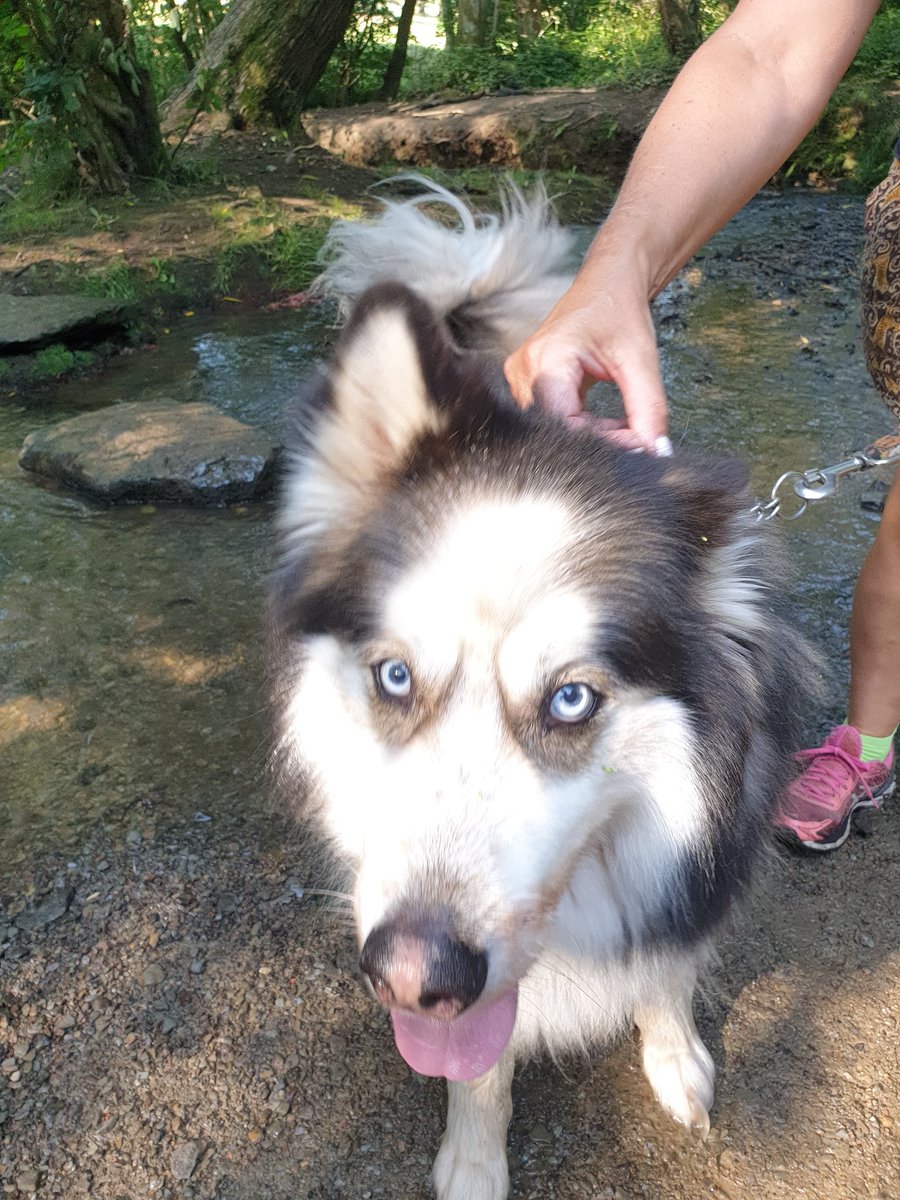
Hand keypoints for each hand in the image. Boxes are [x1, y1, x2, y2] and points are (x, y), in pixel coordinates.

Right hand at [504, 279, 671, 454]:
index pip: (566, 424)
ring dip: (590, 434)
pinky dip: (582, 425)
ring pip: (554, 427)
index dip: (602, 441)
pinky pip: (551, 418)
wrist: (608, 282)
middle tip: (633, 435)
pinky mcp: (528, 382)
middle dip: (598, 440)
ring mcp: (522, 376)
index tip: (636, 442)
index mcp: (547, 358)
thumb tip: (656, 451)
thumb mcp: (641, 361)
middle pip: (557, 428)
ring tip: (620, 424)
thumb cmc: (619, 309)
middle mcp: (525, 369)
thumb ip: (649, 409)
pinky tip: (603, 420)